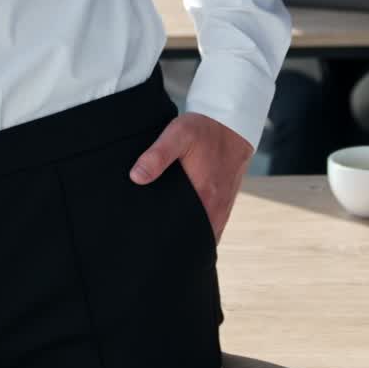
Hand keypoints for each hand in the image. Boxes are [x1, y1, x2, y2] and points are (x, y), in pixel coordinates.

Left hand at [129, 112, 252, 241]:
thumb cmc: (205, 129)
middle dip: (175, 243)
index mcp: (204, 197)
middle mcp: (216, 208)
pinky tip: (183, 221)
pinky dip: (198, 228)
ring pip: (204, 235)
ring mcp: (222, 208)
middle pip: (193, 239)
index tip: (150, 242)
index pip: (185, 235)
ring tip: (166, 234)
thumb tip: (136, 177)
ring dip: (188, 236)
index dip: (167, 242)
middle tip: (154, 240)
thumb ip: (157, 155)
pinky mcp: (224, 204)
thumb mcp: (178, 134)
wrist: (232, 124)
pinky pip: (211, 226)